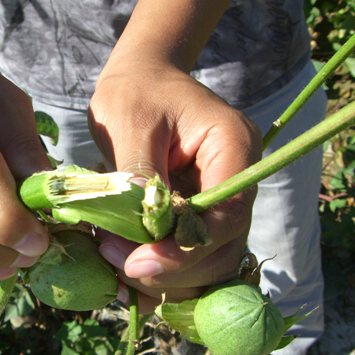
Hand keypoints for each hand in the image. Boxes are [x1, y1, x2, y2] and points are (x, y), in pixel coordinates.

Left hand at [89, 59, 261, 312]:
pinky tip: (127, 262)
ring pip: (210, 257)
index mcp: (234, 145)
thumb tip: (140, 235)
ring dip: (167, 273)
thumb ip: (139, 179)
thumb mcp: (130, 126)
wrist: (140, 80)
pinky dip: (163, 266)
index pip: (227, 214)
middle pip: (224, 245)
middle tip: (119, 265)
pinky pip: (191, 251)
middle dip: (174, 268)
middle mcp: (238, 176)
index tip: (138, 263)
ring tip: (116, 261)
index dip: (186, 249)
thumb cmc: (135, 92)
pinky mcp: (201, 210)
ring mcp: (221, 196)